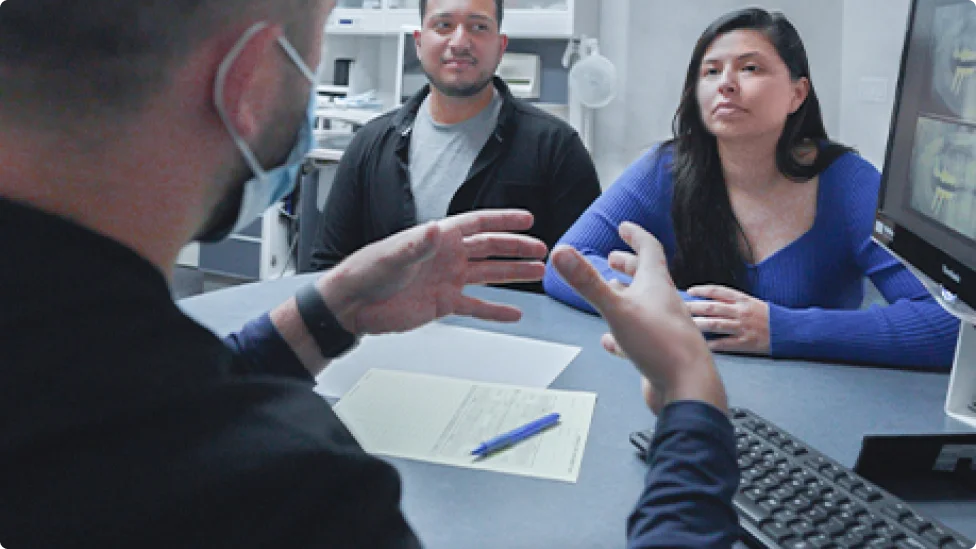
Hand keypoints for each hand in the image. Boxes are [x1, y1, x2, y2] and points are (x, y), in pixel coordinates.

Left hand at [322, 209, 546, 334]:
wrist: (353, 304)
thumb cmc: (367, 272)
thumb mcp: (394, 255)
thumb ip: (418, 244)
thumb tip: (436, 230)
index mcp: (439, 238)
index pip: (478, 224)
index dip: (503, 221)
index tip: (527, 219)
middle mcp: (447, 257)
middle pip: (490, 249)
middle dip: (516, 248)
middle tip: (541, 250)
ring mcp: (447, 280)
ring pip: (489, 275)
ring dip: (513, 274)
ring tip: (537, 273)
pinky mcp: (443, 304)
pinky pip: (476, 306)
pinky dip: (495, 310)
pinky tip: (513, 313)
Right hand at [550, 222, 726, 414]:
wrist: (688, 387)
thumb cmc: (660, 345)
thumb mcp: (617, 309)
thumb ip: (587, 282)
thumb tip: (561, 252)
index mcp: (657, 285)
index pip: (649, 250)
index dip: (636, 235)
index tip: (624, 226)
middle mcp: (663, 303)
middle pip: (647, 277)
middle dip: (628, 265)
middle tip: (613, 257)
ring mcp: (662, 329)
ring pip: (643, 306)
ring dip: (626, 296)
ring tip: (611, 291)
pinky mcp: (658, 353)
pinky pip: (638, 338)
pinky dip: (621, 334)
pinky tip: (609, 341)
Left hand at [686, 286, 769, 354]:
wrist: (790, 331)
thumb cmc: (768, 317)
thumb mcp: (752, 303)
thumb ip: (733, 303)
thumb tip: (709, 302)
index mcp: (743, 300)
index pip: (719, 291)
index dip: (703, 290)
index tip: (690, 291)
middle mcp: (741, 312)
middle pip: (713, 308)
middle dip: (694, 307)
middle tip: (679, 308)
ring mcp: (743, 327)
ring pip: (716, 324)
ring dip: (699, 324)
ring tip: (685, 325)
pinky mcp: (746, 343)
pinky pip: (725, 343)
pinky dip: (712, 344)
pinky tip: (701, 344)